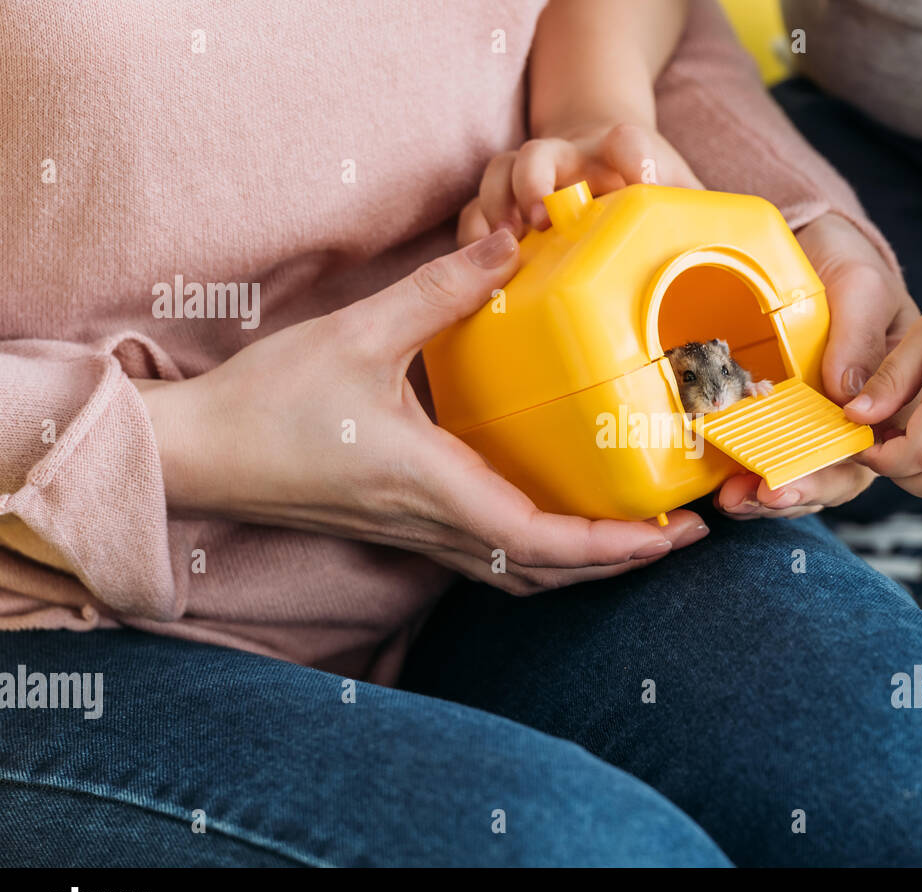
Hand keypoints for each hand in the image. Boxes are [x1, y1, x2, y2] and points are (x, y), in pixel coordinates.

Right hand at [137, 229, 707, 594]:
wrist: (197, 453)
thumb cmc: (268, 404)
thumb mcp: (359, 333)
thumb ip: (440, 290)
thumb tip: (508, 242)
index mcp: (435, 488)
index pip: (542, 542)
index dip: (612, 547)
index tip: (668, 535)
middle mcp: (434, 525)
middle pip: (544, 572)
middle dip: (617, 562)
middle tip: (678, 534)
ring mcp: (416, 533)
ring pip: (517, 572)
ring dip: (580, 564)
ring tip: (632, 534)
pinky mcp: (401, 524)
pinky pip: (486, 556)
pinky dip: (537, 552)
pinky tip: (554, 517)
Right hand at [458, 122, 702, 244]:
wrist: (606, 162)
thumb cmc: (648, 188)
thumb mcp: (679, 195)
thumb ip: (697, 216)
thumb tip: (737, 256)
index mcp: (620, 153)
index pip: (626, 140)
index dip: (631, 156)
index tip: (635, 178)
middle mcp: (571, 158)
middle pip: (542, 152)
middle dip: (536, 180)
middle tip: (544, 216)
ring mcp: (532, 177)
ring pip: (501, 173)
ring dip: (499, 205)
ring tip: (507, 242)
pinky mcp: (505, 202)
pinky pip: (476, 210)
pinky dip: (474, 233)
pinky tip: (480, 265)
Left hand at [715, 212, 920, 518]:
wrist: (813, 249)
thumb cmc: (849, 266)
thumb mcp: (861, 287)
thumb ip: (859, 335)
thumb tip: (845, 393)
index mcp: (894, 397)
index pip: (879, 449)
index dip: (844, 469)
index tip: (809, 474)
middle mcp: (861, 422)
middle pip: (839, 477)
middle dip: (800, 493)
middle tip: (764, 496)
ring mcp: (821, 429)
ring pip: (803, 482)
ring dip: (768, 500)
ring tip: (734, 501)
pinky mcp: (783, 428)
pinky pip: (770, 467)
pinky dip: (748, 484)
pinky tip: (723, 490)